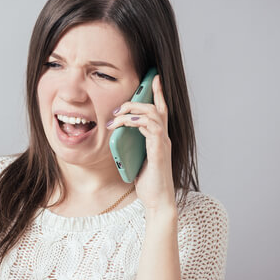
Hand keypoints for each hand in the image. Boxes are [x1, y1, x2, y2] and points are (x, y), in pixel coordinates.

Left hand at [106, 75, 176, 214]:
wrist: (158, 202)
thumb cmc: (148, 183)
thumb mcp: (135, 160)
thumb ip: (130, 147)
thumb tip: (116, 136)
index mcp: (158, 139)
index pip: (161, 111)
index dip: (158, 93)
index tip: (154, 78)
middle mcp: (163, 139)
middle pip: (157, 108)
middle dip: (137, 101)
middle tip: (118, 108)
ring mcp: (163, 144)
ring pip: (153, 115)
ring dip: (133, 111)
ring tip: (117, 116)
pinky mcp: (159, 152)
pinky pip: (152, 129)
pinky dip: (138, 122)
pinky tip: (126, 123)